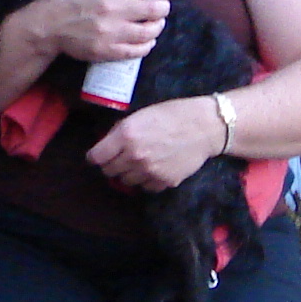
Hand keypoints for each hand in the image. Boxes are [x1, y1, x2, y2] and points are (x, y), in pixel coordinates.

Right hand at [32, 0, 173, 64]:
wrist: (49, 26)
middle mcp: (113, 10)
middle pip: (153, 9)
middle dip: (164, 7)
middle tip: (162, 5)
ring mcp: (112, 33)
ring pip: (149, 31)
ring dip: (158, 26)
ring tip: (157, 22)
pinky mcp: (108, 51)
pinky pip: (137, 51)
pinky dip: (147, 45)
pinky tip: (147, 40)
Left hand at [87, 94, 222, 191]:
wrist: (204, 127)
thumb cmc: (173, 114)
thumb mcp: (142, 115)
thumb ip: (122, 131)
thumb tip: (107, 144)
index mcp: (126, 135)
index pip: (96, 157)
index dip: (96, 156)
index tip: (98, 156)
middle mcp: (134, 155)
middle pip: (109, 171)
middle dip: (112, 164)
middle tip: (120, 157)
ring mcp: (149, 171)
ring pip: (126, 181)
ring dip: (129, 173)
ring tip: (140, 161)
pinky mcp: (163, 182)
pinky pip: (145, 187)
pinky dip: (146, 180)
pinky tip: (155, 167)